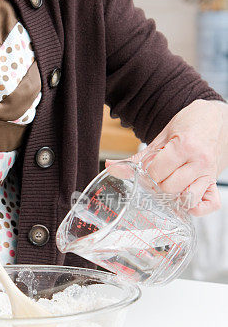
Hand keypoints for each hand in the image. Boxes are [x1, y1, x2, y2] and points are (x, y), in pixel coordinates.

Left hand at [107, 99, 227, 215]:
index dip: (148, 174)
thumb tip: (110, 167)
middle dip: (158, 184)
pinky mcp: (215, 181)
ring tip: (171, 184)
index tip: (150, 169)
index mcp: (184, 146)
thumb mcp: (161, 138)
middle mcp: (200, 161)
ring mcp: (209, 173)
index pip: (156, 173)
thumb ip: (137, 157)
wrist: (214, 118)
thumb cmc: (187, 126)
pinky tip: (185, 198)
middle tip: (159, 176)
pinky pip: (210, 205)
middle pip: (169, 188)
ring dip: (174, 196)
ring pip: (187, 199)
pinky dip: (197, 207)